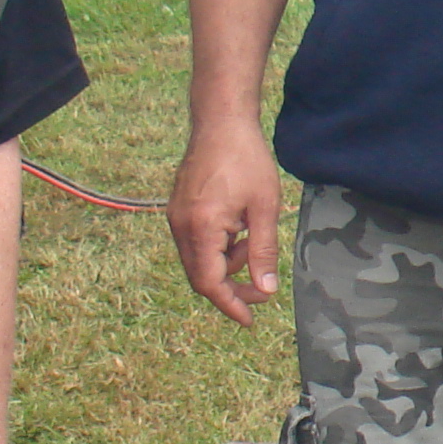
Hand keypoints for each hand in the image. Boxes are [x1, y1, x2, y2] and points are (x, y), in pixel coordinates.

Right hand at [169, 118, 282, 324]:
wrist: (221, 123)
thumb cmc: (246, 160)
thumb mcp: (265, 208)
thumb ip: (263, 251)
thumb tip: (266, 289)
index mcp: (201, 227)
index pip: (210, 283)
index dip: (230, 305)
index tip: (249, 320)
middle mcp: (181, 226)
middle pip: (201, 277)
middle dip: (231, 289)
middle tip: (262, 290)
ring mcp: (176, 218)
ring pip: (199, 261)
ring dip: (227, 265)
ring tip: (254, 241)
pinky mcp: (178, 210)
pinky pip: (196, 244)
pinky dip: (218, 249)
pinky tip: (240, 231)